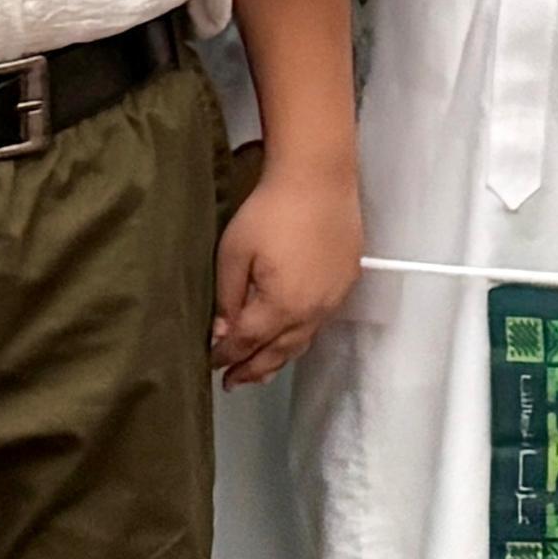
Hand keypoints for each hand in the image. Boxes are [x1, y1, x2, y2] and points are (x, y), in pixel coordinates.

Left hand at [214, 157, 363, 384]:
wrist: (318, 177)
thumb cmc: (272, 208)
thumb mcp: (234, 252)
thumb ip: (227, 299)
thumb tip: (222, 334)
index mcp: (281, 306)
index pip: (247, 344)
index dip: (226, 356)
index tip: (211, 362)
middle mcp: (312, 311)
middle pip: (278, 353)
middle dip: (252, 369)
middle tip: (233, 381)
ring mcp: (333, 298)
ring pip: (302, 342)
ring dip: (278, 358)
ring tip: (260, 370)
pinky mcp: (346, 282)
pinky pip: (320, 321)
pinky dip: (301, 335)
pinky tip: (291, 334)